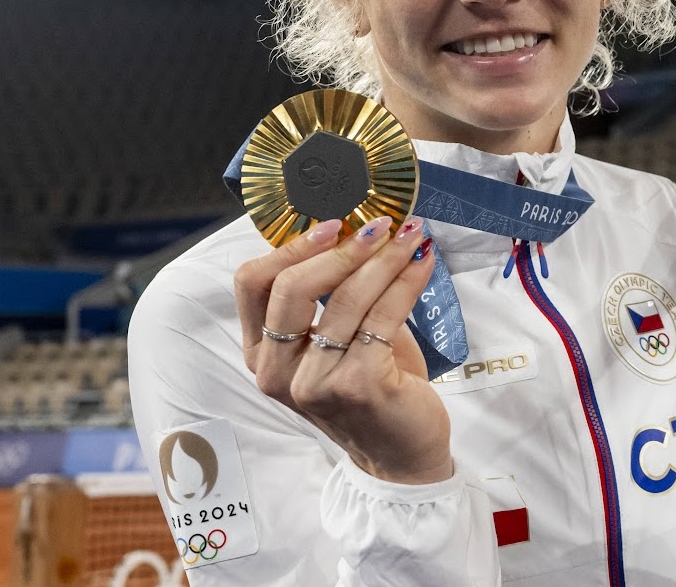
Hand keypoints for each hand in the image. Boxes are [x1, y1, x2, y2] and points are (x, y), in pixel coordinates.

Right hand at [232, 215, 453, 484]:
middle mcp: (277, 371)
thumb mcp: (334, 340)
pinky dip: (406, 282)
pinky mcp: (358, 386)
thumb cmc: (370, 385)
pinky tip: (423, 263)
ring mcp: (315, 382)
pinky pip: (382, 316)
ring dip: (385, 259)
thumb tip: (353, 226)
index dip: (289, 246)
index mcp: (261, 353)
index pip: (252, 284)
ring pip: (345, 299)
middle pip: (291, 287)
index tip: (332, 222)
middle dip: (340, 248)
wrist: (401, 453)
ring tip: (412, 236)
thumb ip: (329, 295)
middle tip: (378, 225)